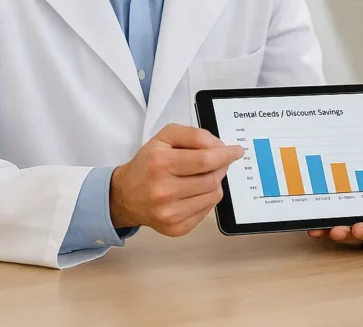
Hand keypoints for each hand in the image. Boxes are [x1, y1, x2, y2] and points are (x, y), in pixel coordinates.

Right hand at [109, 124, 243, 235]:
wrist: (126, 196)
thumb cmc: (147, 165)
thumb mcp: (165, 138)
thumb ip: (194, 135)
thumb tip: (218, 146)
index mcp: (160, 164)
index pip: (205, 160)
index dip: (225, 154)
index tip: (236, 151)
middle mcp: (163, 191)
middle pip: (211, 179)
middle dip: (221, 167)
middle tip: (217, 162)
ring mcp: (169, 213)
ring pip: (213, 195)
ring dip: (215, 182)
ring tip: (202, 176)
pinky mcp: (175, 228)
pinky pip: (207, 211)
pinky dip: (207, 198)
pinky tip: (194, 192)